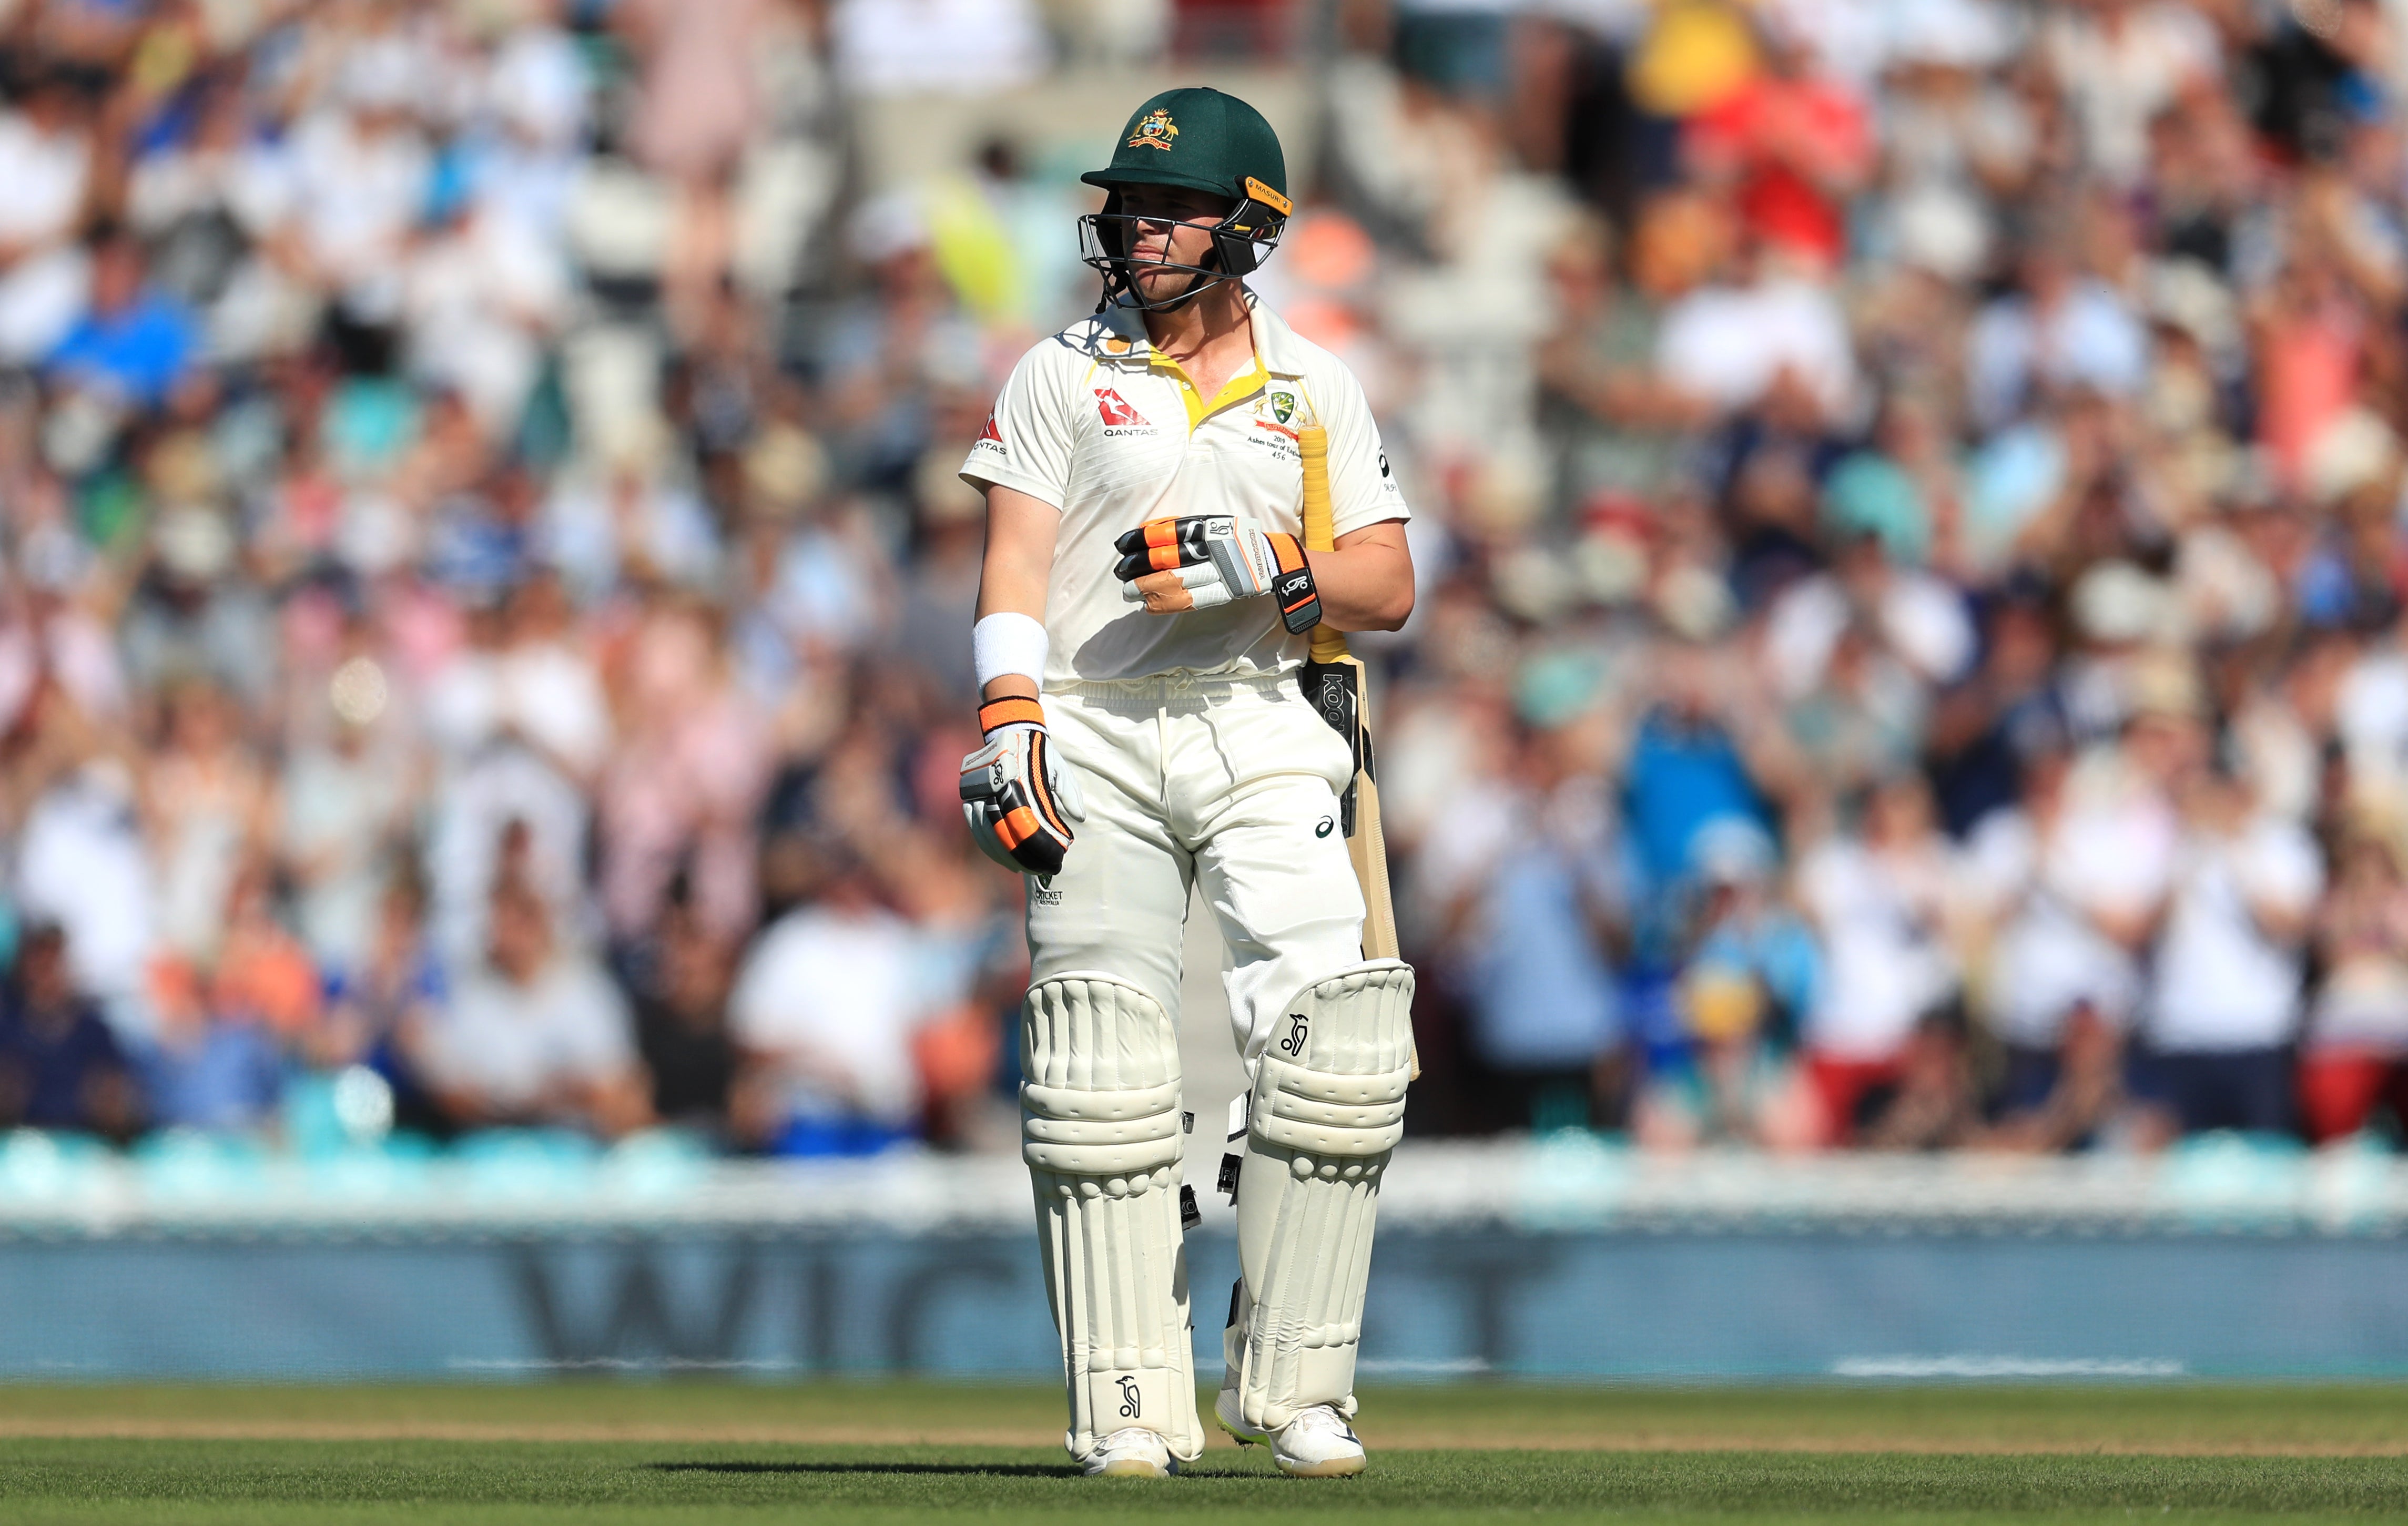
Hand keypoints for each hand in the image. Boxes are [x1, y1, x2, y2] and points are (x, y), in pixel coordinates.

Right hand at [958, 696, 1085, 876]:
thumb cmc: (1038, 752)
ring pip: (984, 830)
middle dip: (1016, 855)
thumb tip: (1080, 817)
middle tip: (1033, 871)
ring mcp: (978, 789)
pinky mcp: (969, 792)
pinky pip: (974, 823)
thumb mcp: (1059, 767)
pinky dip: (985, 841)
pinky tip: (998, 854)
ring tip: (1017, 868)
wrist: (1011, 727)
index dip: (1032, 846)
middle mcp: (994, 786)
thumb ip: (1069, 792)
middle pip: (1001, 831)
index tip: (1046, 860)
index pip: (1023, 822)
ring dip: (999, 853)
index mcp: (1017, 780)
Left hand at [1113, 514, 1319, 630]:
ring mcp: (1220, 572)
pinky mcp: (1225, 591)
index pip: (1167, 533)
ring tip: (1129, 592)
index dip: (1141, 540)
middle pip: (1168, 559)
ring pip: (1176, 582)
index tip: (1122, 546)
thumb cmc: (1238, 539)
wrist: (1274, 561)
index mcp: (1208, 528)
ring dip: (1148, 588)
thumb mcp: (1213, 523)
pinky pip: (1191, 600)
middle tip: (1120, 574)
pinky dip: (1168, 603)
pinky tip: (1150, 605)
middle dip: (1139, 567)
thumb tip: (1149, 530)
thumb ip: (1185, 526)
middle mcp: (1213, 549)